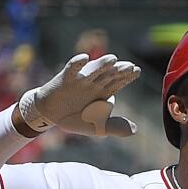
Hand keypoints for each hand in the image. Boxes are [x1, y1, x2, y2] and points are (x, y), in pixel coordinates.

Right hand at [19, 53, 140, 136]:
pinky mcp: (65, 79)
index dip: (127, 76)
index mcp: (104, 92)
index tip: (137, 71)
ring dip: (102, 64)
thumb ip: (115, 127)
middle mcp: (94, 83)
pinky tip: (84, 58)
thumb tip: (135, 130)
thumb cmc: (75, 118)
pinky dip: (77, 63)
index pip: (118, 82)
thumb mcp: (98, 127)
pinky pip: (71, 69)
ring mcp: (80, 80)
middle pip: (109, 74)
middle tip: (129, 66)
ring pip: (93, 70)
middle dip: (119, 70)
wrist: (50, 115)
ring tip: (112, 59)